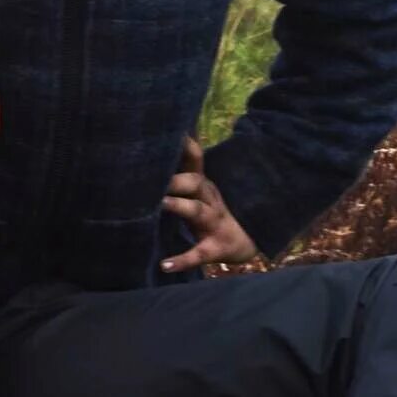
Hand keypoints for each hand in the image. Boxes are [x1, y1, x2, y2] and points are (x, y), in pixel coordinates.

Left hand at [161, 135, 258, 272]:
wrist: (243, 243)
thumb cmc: (210, 211)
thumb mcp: (198, 190)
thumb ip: (181, 170)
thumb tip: (162, 143)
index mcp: (203, 185)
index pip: (195, 158)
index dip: (185, 144)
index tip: (170, 130)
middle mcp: (209, 199)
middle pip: (195, 182)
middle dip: (176, 179)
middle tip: (153, 179)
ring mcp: (213, 223)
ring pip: (197, 211)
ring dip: (180, 206)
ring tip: (161, 205)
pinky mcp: (213, 248)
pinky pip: (198, 254)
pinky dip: (182, 260)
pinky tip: (164, 266)